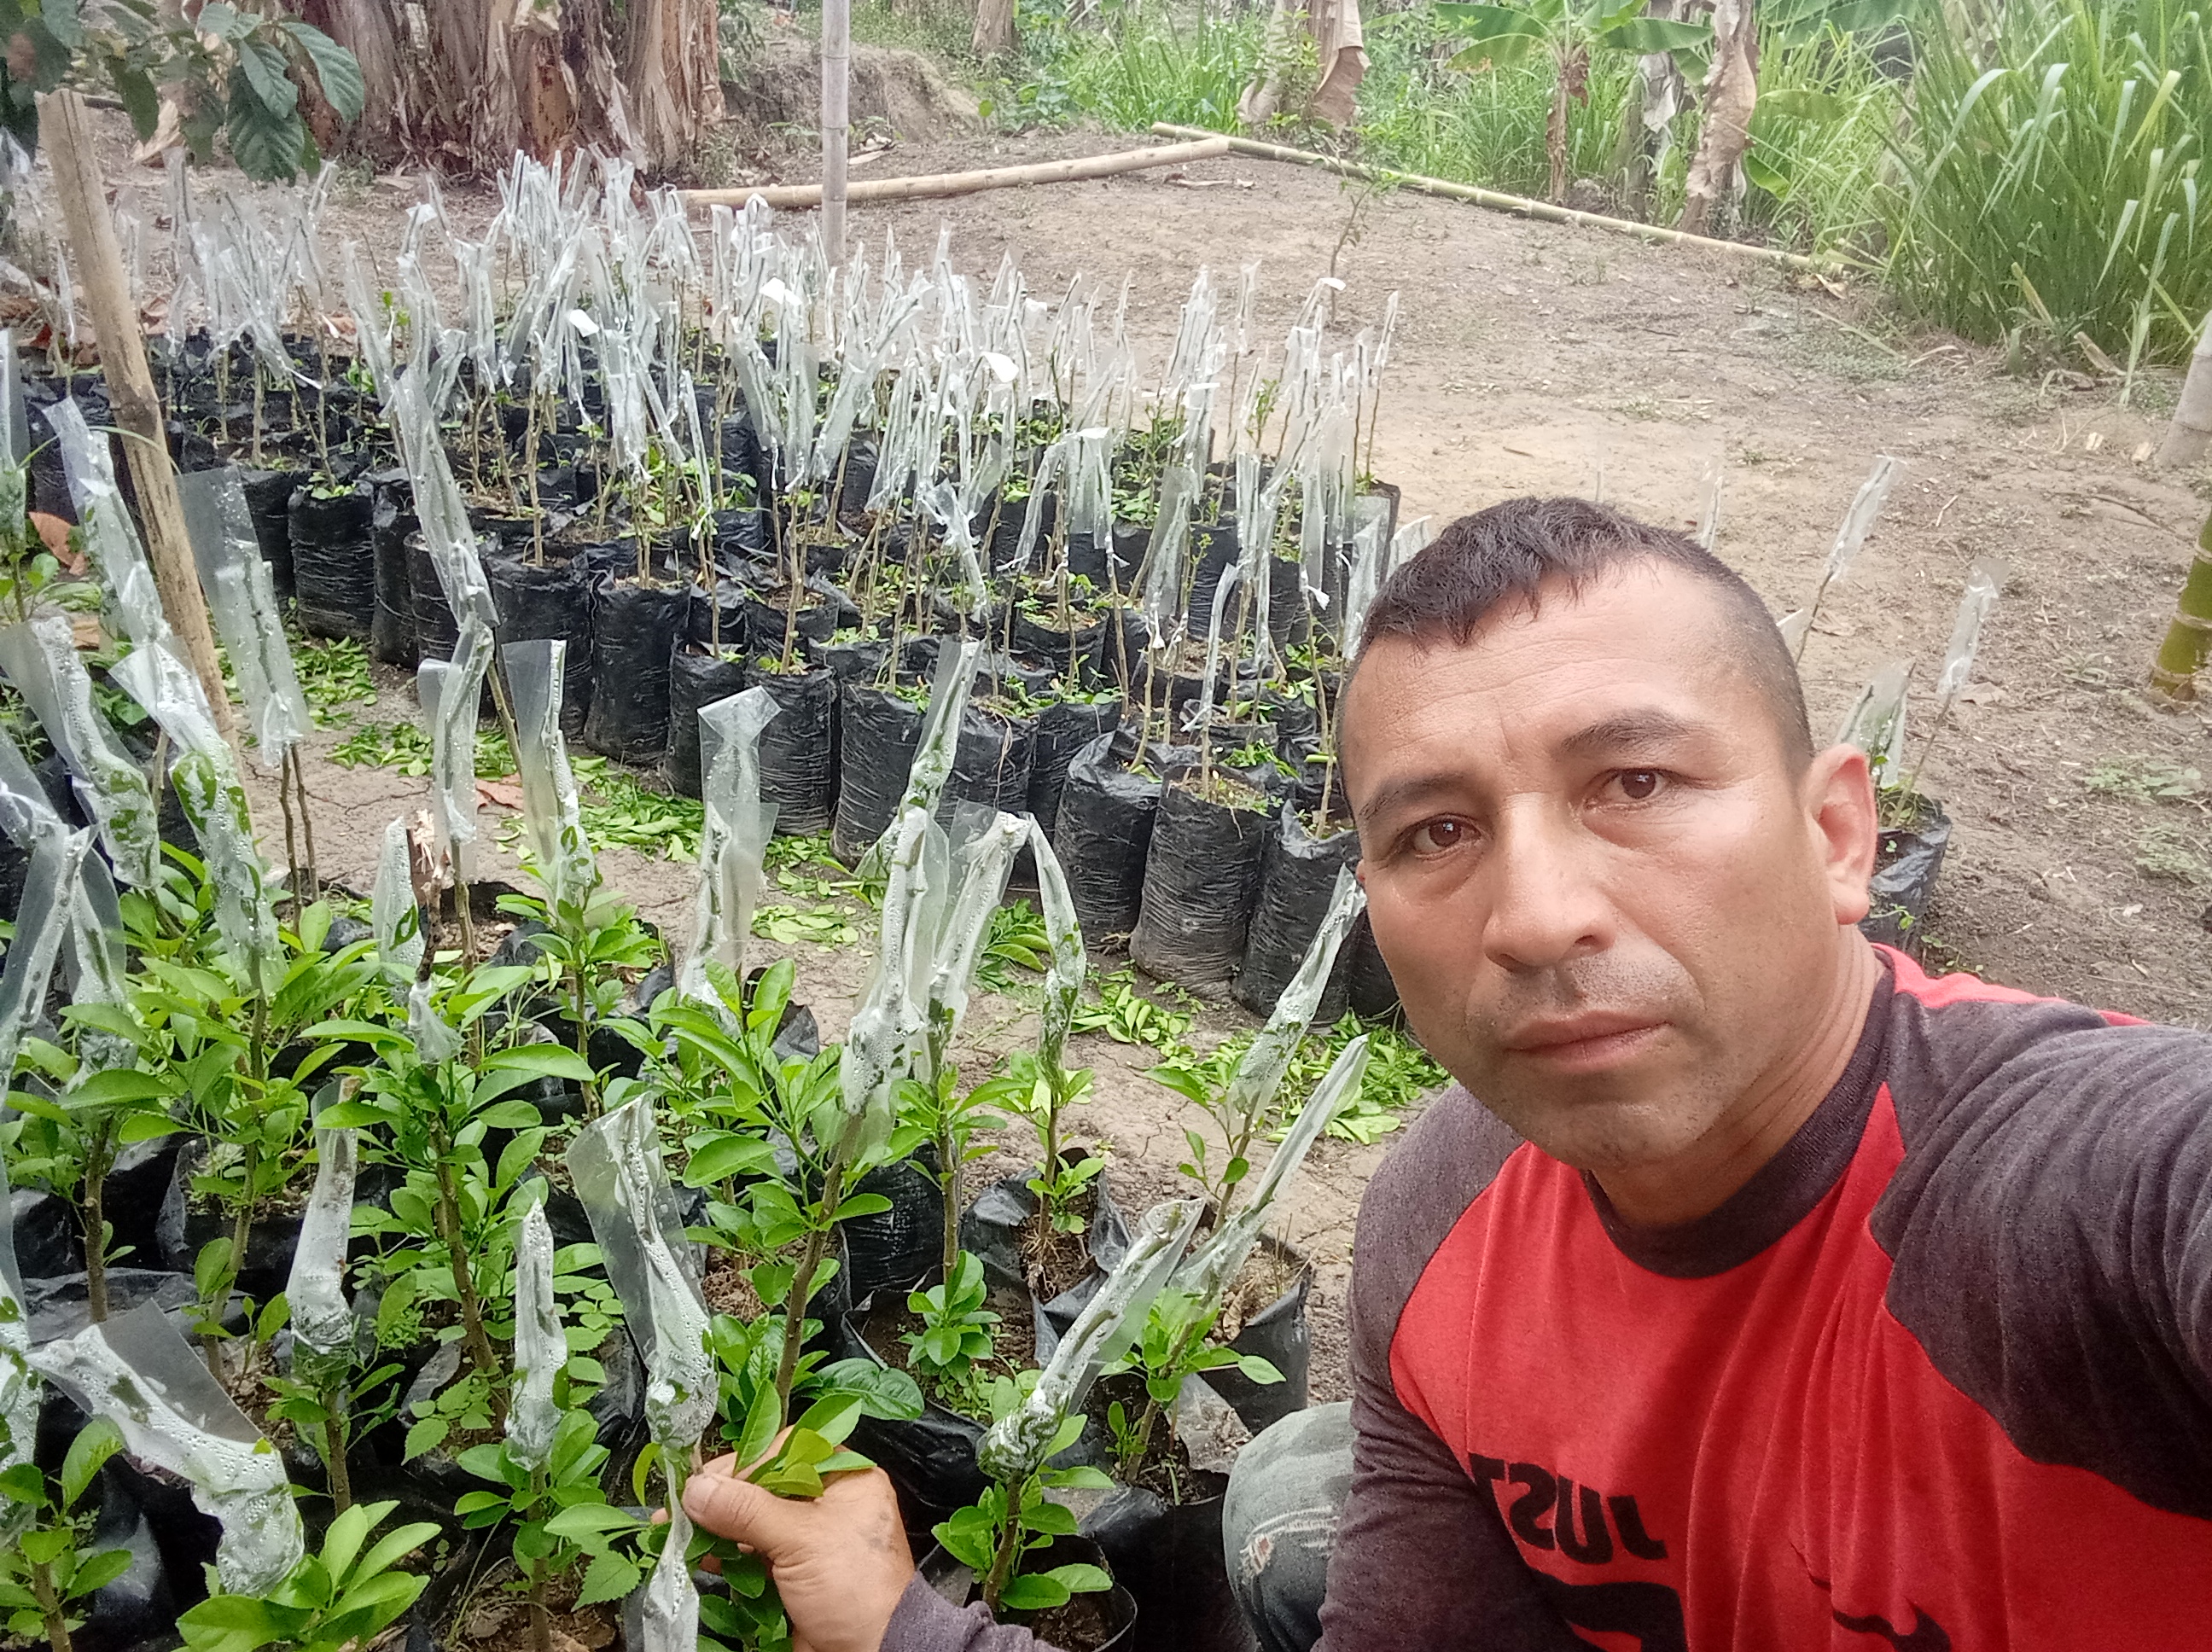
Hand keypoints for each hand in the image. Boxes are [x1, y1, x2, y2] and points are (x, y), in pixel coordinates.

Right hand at [684, 1448, 916, 1651]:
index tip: (707, 1481)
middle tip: (680, 1506)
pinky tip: (699, 1555)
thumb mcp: (801, 1539)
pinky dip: (727, 1554)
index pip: (786, 1451)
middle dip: (721, 1497)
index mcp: (845, 1479)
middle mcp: (829, 1503)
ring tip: (678, 1532)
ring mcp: (811, 1540)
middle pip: (765, 1486)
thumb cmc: (855, 1588)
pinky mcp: (796, 1573)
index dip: (745, 1462)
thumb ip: (747, 1510)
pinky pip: (755, 1553)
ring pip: (755, 1521)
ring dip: (717, 1526)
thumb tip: (698, 1488)